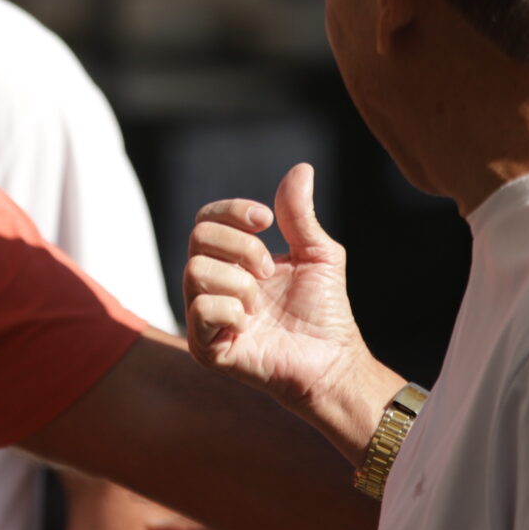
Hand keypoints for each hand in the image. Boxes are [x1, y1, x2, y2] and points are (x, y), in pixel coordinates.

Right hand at [185, 166, 389, 453]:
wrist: (333, 361)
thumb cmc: (325, 312)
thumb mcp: (318, 253)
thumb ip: (300, 215)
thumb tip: (301, 168)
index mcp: (232, 261)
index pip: (207, 220)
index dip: (232, 211)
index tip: (265, 220)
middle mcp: (213, 285)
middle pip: (198, 238)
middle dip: (241, 247)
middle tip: (271, 270)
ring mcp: (206, 317)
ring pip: (195, 271)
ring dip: (239, 281)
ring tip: (262, 301)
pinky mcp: (206, 348)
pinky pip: (200, 311)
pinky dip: (231, 310)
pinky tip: (251, 324)